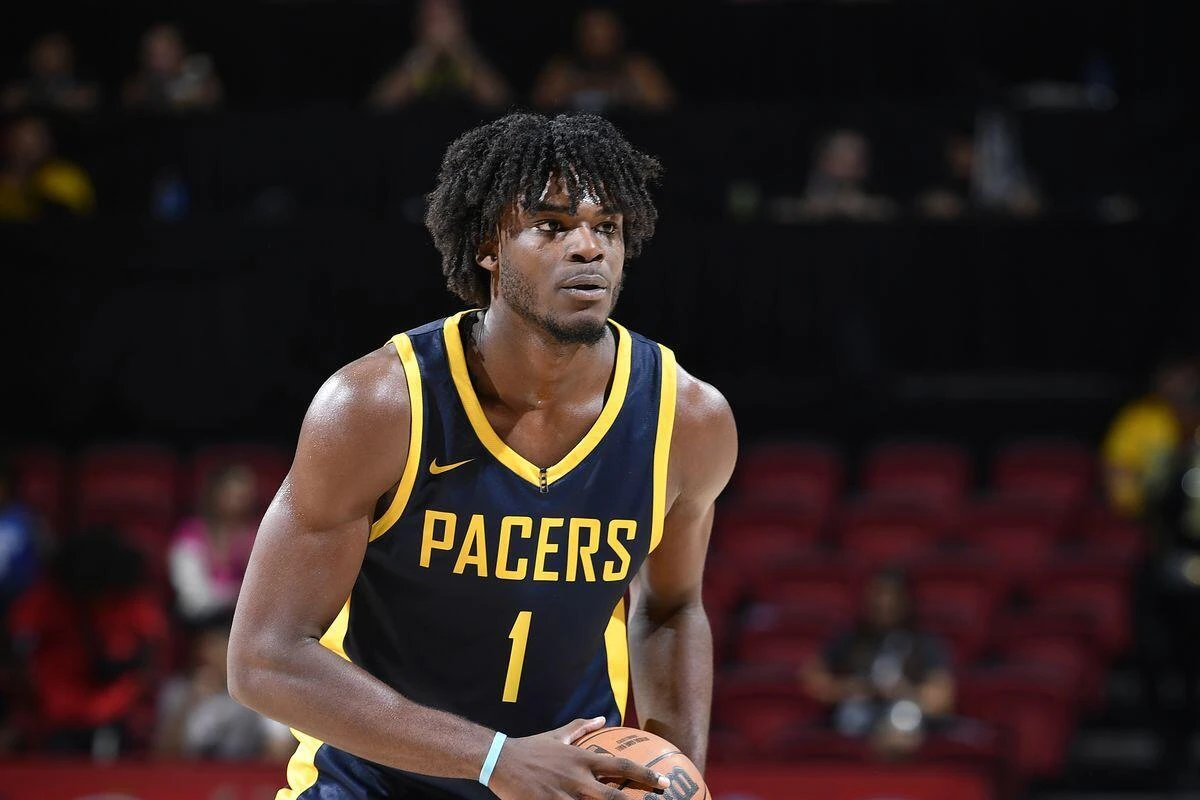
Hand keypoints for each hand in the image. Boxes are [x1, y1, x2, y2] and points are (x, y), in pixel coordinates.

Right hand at [489, 717, 670, 799]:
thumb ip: (581, 727)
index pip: (620, 766)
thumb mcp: (557, 736)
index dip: (644, 775)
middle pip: (613, 795)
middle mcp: (577, 778)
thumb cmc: (531, 748)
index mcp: (582, 759)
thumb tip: (601, 718)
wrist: (500, 760)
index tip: (663, 782)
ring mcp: (563, 795)